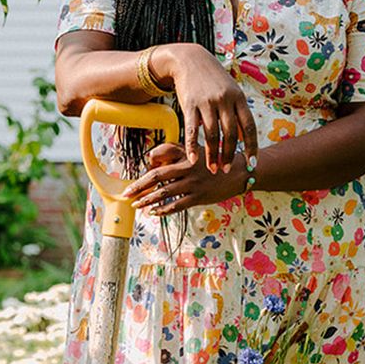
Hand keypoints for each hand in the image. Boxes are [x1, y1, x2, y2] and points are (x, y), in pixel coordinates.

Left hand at [122, 142, 245, 216]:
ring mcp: (193, 183)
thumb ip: (176, 152)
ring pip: (164, 192)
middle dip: (138, 186)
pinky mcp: (199, 196)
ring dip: (147, 200)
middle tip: (126, 193)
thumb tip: (152, 161)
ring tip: (135, 205)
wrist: (239, 171)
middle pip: (156, 176)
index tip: (143, 171)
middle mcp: (187, 167)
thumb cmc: (214, 160)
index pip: (159, 154)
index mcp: (185, 153)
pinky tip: (154, 212)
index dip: (148, 163)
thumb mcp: (196, 151)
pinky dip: (163, 209)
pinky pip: (176, 205)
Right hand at [152, 44, 258, 176]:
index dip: (251, 147)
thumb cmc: (214, 80)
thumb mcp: (231, 91)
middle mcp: (225, 100)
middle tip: (226, 170)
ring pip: (212, 134)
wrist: (190, 59)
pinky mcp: (189, 104)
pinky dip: (193, 146)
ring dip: (212, 155)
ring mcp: (207, 102)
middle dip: (229, 155)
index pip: (249, 127)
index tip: (251, 164)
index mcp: (239, 98)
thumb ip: (238, 112)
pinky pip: (192, 129)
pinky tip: (193, 159)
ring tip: (212, 169)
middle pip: (230, 134)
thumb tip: (245, 139)